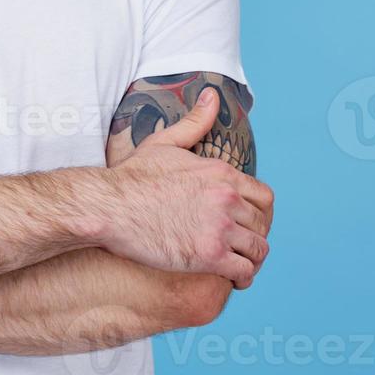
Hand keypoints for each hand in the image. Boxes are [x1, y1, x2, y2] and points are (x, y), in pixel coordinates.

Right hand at [104, 89, 273, 287]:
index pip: (265, 198)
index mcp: (221, 173)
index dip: (260, 214)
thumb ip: (194, 123)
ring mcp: (220, 227)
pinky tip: (232, 279)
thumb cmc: (131, 178)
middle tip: (242, 247)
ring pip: (259, 250)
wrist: (109, 207)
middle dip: (255, 237)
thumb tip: (212, 95)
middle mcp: (227, 199)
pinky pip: (244, 271)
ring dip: (252, 260)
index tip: (248, 224)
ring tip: (239, 266)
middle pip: (263, 225)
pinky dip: (243, 278)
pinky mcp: (209, 255)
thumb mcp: (165, 143)